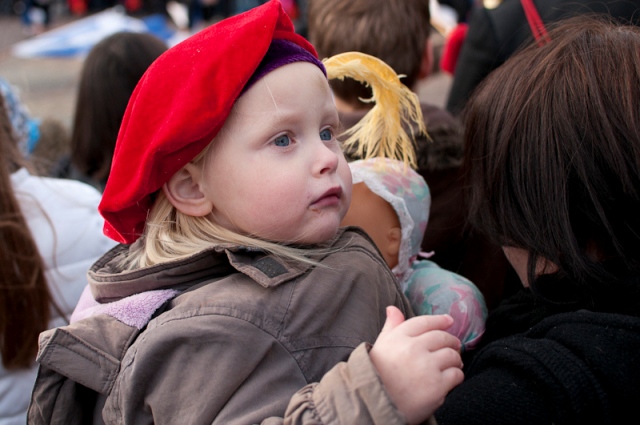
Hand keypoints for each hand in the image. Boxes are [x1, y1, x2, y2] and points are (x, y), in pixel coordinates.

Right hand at [370, 306, 463, 424]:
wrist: (376, 407)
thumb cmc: (377, 375)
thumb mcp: (380, 347)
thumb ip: (390, 327)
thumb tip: (392, 308)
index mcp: (398, 338)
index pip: (424, 322)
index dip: (439, 320)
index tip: (449, 321)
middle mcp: (413, 349)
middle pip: (442, 337)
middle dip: (451, 341)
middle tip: (454, 346)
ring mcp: (426, 367)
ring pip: (452, 355)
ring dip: (455, 359)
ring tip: (453, 364)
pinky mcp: (437, 386)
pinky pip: (456, 375)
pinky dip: (456, 376)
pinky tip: (450, 379)